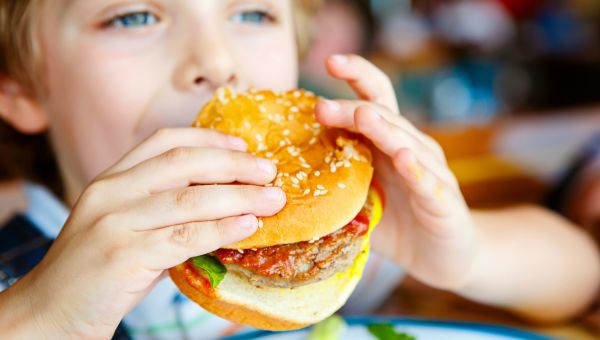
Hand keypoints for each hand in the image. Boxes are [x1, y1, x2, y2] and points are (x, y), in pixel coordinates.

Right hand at [1, 128, 285, 337]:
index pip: (164, 141)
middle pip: (183, 163)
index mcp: (112, 180)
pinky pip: (184, 237)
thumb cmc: (98, 272)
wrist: (50, 313)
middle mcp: (111, 193)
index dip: (209, 138)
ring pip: (189, 199)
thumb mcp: (128, 228)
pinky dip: (221, 229)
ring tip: (273, 200)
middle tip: (270, 171)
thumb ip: (166, 212)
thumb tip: (227, 203)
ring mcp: (114, 223)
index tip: (244, 146)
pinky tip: (247, 226)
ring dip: (239, 197)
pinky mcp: (123, 256)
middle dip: (233, 165)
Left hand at [315, 54, 476, 289]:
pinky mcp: (443, 201)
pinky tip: (403, 158)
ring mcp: (430, 172)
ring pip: (406, 143)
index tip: (329, 61)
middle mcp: (412, 149)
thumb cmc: (397, 222)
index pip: (374, 99)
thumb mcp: (359, 198)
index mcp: (389, 143)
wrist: (442, 257)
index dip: (357, 76)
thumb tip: (283, 173)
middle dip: (352, 109)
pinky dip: (416, 170)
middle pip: (383, 117)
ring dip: (383, 129)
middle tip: (321, 107)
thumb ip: (335, 180)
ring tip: (361, 117)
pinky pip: (428, 182)